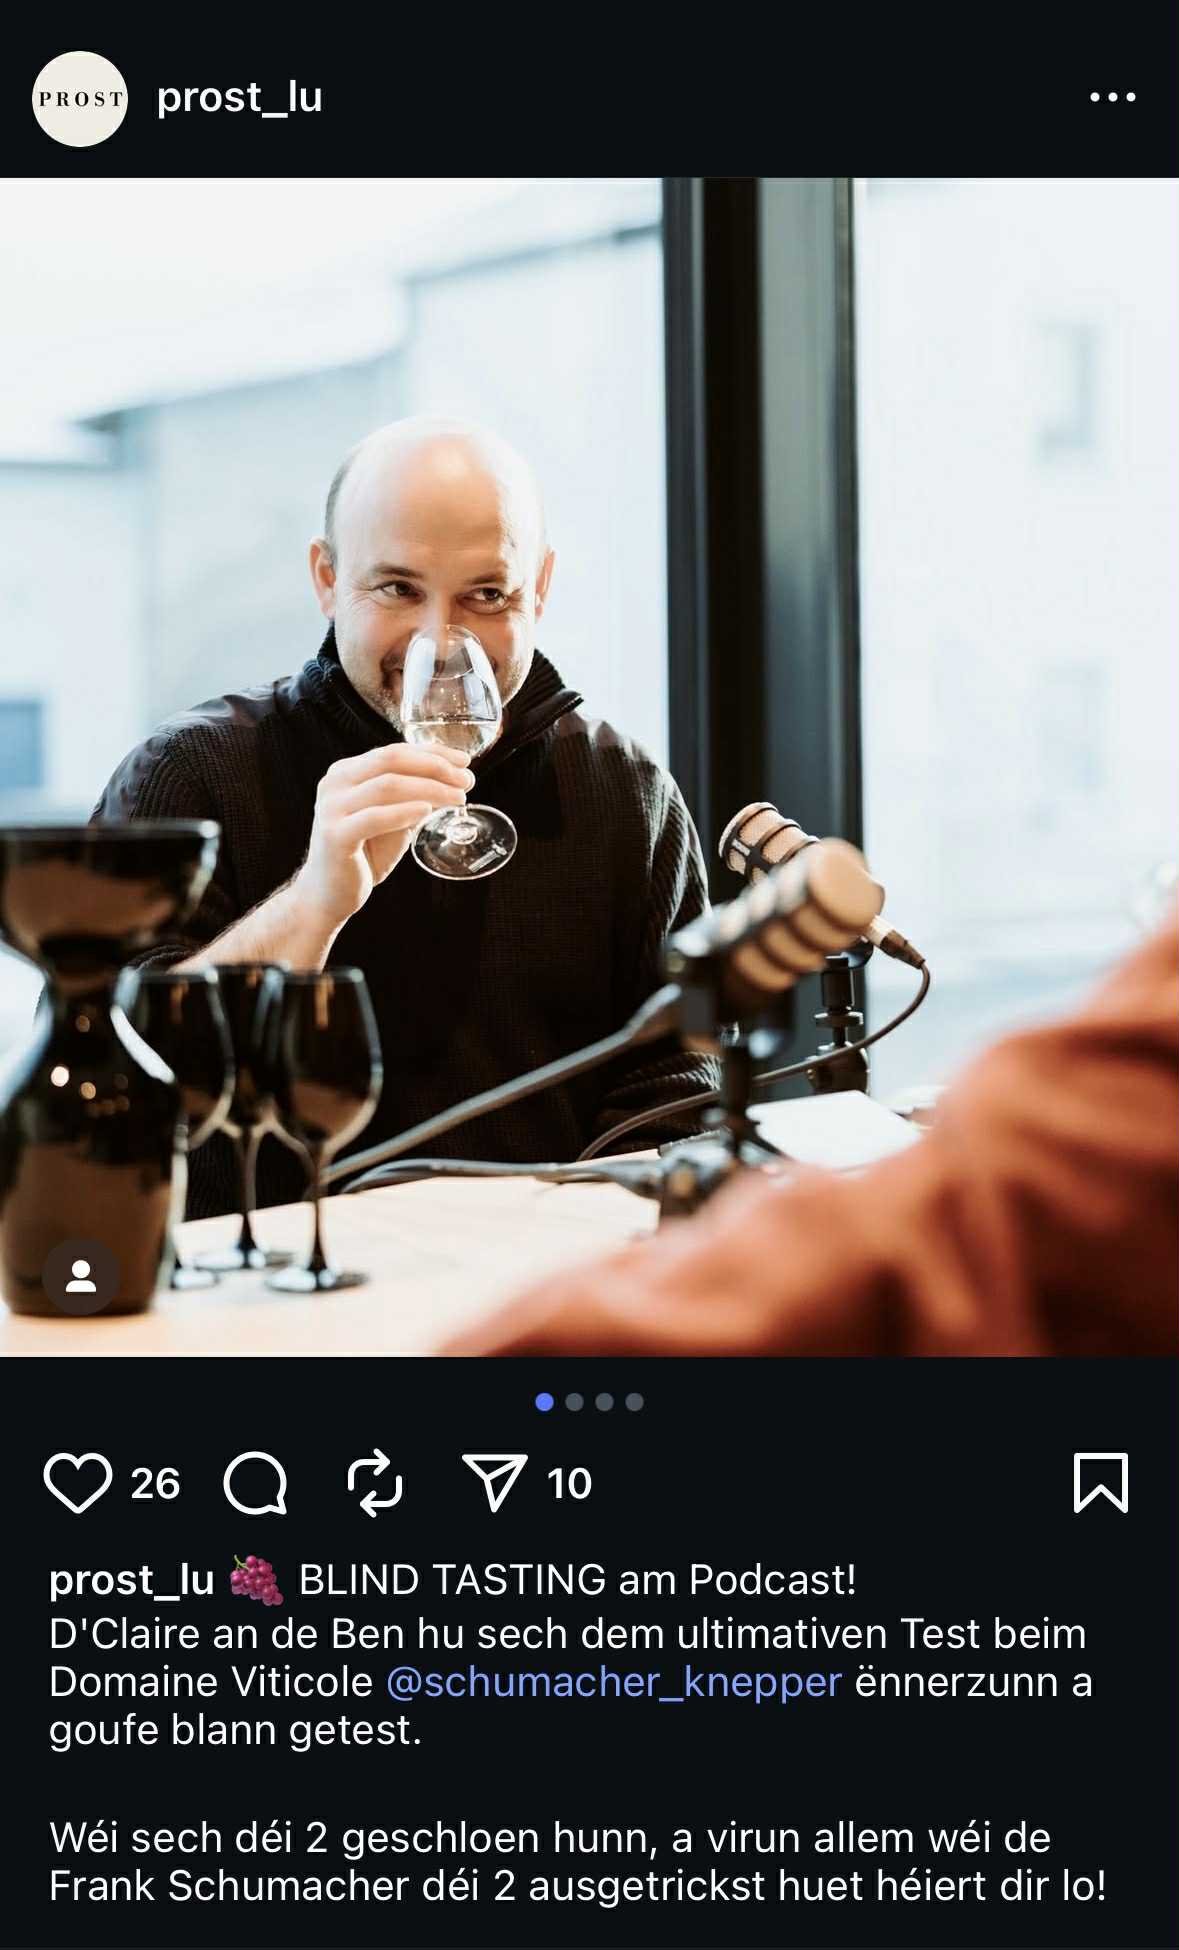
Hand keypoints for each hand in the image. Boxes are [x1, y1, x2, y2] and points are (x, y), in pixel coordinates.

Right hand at [295, 743, 474, 928]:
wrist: (328, 895)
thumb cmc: (363, 856)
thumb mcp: (393, 820)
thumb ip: (413, 799)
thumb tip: (452, 782)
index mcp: (347, 772)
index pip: (395, 751)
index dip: (433, 752)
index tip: (464, 761)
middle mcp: (336, 783)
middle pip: (392, 760)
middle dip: (435, 767)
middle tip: (466, 779)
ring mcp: (332, 807)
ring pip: (387, 785)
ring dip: (429, 788)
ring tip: (457, 798)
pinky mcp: (335, 835)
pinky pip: (375, 818)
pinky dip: (404, 812)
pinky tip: (428, 811)